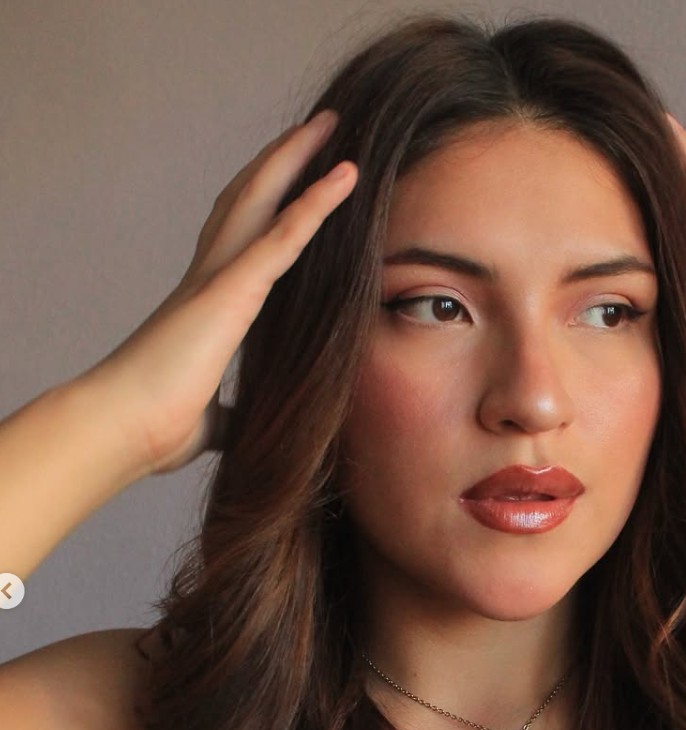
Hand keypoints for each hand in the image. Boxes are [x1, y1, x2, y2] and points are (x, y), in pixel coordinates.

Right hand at [69, 110, 356, 475]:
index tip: (290, 178)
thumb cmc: (154, 427)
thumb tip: (248, 425)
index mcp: (204, 304)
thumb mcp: (210, 420)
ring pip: (262, 199)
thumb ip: (231, 412)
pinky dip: (315, 204)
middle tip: (316, 131)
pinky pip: (283, 235)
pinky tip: (344, 177)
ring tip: (330, 127)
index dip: (264, 203)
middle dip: (281, 162)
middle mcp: (208, 278)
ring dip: (298, 159)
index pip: (238, 238)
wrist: (122, 428)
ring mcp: (218, 279)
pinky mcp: (231, 291)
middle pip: (247, 199)